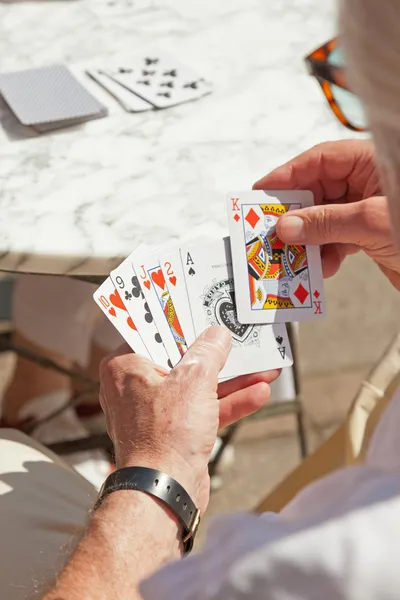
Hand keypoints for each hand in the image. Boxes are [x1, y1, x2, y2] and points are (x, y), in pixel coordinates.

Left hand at [99, 327, 279, 512]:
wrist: (165, 493)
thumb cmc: (166, 434)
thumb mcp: (194, 379)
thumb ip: (210, 351)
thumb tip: (218, 335)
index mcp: (126, 366)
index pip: (154, 332)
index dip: (181, 320)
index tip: (202, 309)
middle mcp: (136, 386)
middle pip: (181, 359)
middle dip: (216, 352)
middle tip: (238, 336)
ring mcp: (156, 411)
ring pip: (197, 386)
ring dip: (232, 379)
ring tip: (263, 366)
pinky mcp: (174, 431)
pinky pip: (203, 409)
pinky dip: (229, 402)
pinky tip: (259, 393)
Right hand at [253, 140, 399, 289]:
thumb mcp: (370, 221)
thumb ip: (325, 222)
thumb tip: (287, 226)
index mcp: (369, 161)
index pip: (318, 161)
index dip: (286, 176)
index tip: (260, 194)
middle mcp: (364, 182)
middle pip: (315, 191)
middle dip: (294, 214)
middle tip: (269, 231)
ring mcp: (364, 208)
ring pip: (321, 219)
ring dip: (307, 240)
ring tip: (293, 256)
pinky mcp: (366, 234)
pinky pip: (334, 239)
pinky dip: (324, 254)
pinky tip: (321, 267)